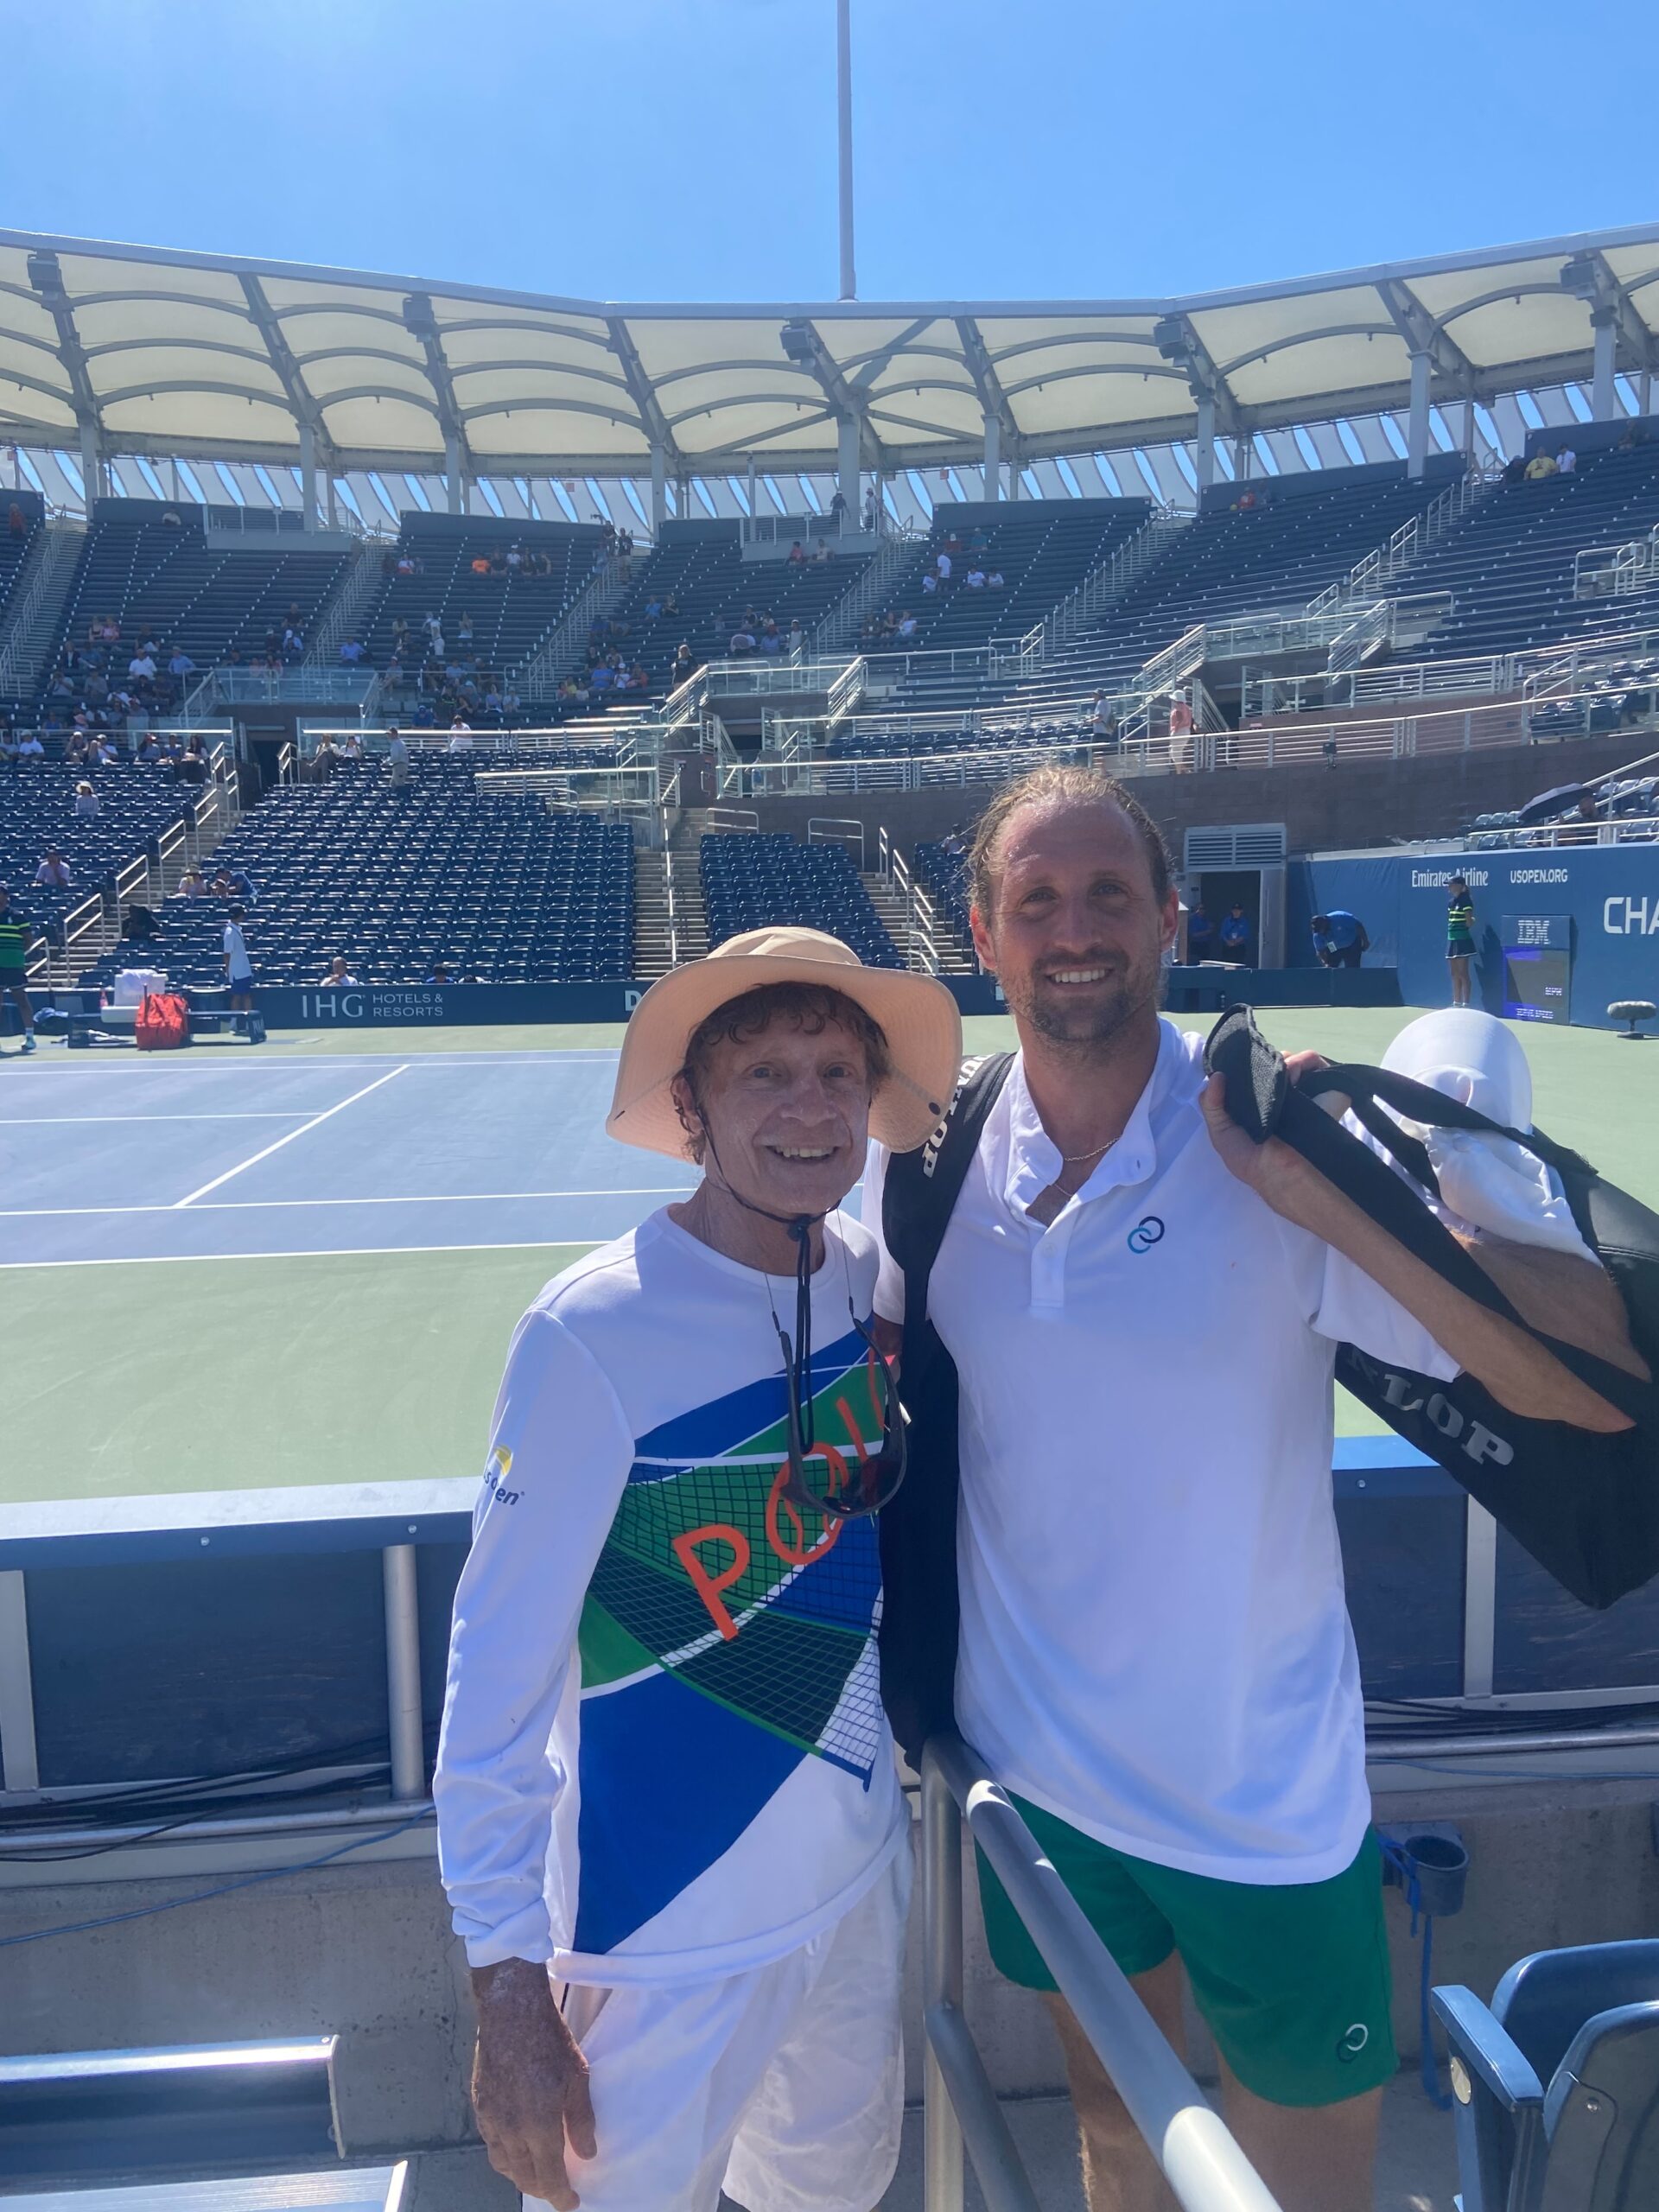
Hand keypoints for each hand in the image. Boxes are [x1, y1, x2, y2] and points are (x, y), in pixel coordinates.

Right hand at [470, 1958, 596, 2208]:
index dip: (561, 2196)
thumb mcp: (577, 2076)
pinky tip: (516, 2147)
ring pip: (504, 2165)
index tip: (572, 2203)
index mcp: (538, 2126)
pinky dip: (505, 2156)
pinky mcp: (479, 2106)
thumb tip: (588, 2155)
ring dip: (521, 2175)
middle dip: (543, 2188)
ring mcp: (491, 2120)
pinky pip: (491, 2145)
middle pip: (524, 2177)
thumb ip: (581, 2120)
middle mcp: (511, 2131)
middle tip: (558, 2189)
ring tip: (538, 2173)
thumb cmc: (549, 2040)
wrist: (510, 2012)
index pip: (549, 2177)